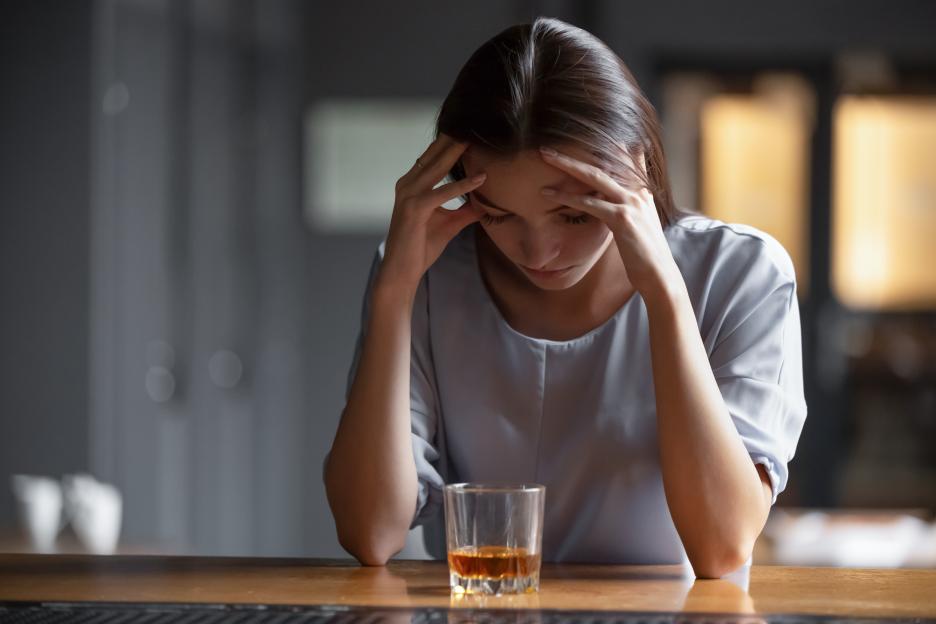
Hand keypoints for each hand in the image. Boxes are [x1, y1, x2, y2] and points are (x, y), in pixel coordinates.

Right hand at [378, 135, 485, 291]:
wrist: (402, 271)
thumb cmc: (421, 247)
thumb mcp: (450, 223)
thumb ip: (466, 210)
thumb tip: (487, 203)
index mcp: (411, 184)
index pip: (433, 157)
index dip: (450, 143)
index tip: (470, 130)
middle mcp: (407, 184)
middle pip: (434, 155)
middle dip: (454, 139)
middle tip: (475, 122)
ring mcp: (408, 195)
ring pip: (437, 168)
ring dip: (457, 152)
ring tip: (476, 139)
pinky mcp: (414, 209)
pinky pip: (442, 193)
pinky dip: (462, 185)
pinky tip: (481, 178)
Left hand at [537, 146, 680, 296]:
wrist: (658, 275)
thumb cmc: (643, 254)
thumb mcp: (635, 224)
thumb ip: (622, 208)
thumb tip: (604, 202)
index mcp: (641, 190)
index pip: (621, 158)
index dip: (600, 146)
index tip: (576, 138)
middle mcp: (638, 191)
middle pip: (602, 163)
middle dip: (574, 154)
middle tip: (548, 148)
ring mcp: (632, 202)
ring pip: (594, 176)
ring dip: (566, 166)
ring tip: (545, 158)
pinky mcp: (623, 218)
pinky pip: (590, 203)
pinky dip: (567, 197)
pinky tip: (548, 194)